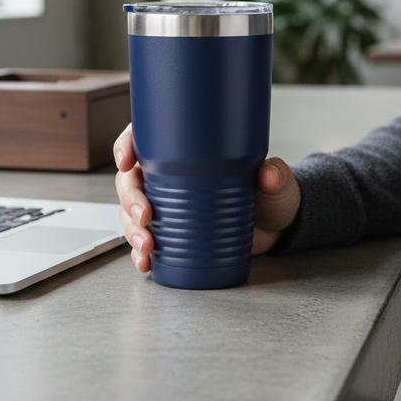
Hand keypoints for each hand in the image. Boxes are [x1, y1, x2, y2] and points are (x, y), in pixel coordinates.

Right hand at [114, 124, 300, 273]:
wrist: (274, 227)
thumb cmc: (268, 195)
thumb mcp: (275, 182)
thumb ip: (275, 175)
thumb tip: (269, 173)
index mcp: (184, 150)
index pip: (144, 139)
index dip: (126, 145)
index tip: (126, 160)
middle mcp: (167, 175)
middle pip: (131, 180)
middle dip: (130, 198)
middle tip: (144, 216)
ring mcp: (166, 205)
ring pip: (131, 212)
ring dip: (131, 230)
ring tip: (147, 246)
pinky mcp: (170, 232)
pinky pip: (144, 240)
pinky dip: (139, 252)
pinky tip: (145, 262)